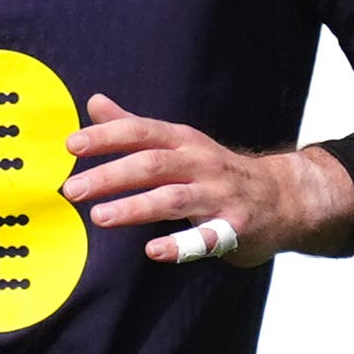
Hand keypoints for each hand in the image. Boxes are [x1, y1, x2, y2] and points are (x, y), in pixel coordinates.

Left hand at [63, 95, 353, 266]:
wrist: (283, 197)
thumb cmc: (216, 170)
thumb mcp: (179, 142)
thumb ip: (134, 126)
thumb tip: (94, 103)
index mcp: (182, 141)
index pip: (140, 131)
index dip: (106, 136)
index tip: (70, 145)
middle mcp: (200, 164)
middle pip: (151, 165)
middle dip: (110, 175)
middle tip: (72, 189)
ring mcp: (218, 196)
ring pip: (174, 199)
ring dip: (135, 207)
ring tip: (100, 216)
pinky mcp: (233, 228)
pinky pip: (205, 238)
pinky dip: (180, 245)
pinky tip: (153, 251)